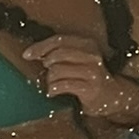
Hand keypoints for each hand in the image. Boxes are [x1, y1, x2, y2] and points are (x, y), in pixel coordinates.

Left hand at [23, 34, 138, 122]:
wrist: (112, 97)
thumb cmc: (90, 79)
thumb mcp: (79, 60)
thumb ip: (62, 54)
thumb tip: (36, 53)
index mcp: (88, 44)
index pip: (59, 40)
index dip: (41, 47)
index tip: (27, 55)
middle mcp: (91, 55)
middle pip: (57, 54)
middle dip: (47, 64)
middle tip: (47, 73)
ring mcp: (92, 71)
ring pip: (57, 70)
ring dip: (50, 80)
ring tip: (53, 85)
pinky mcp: (89, 88)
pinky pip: (62, 85)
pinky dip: (53, 90)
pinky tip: (53, 92)